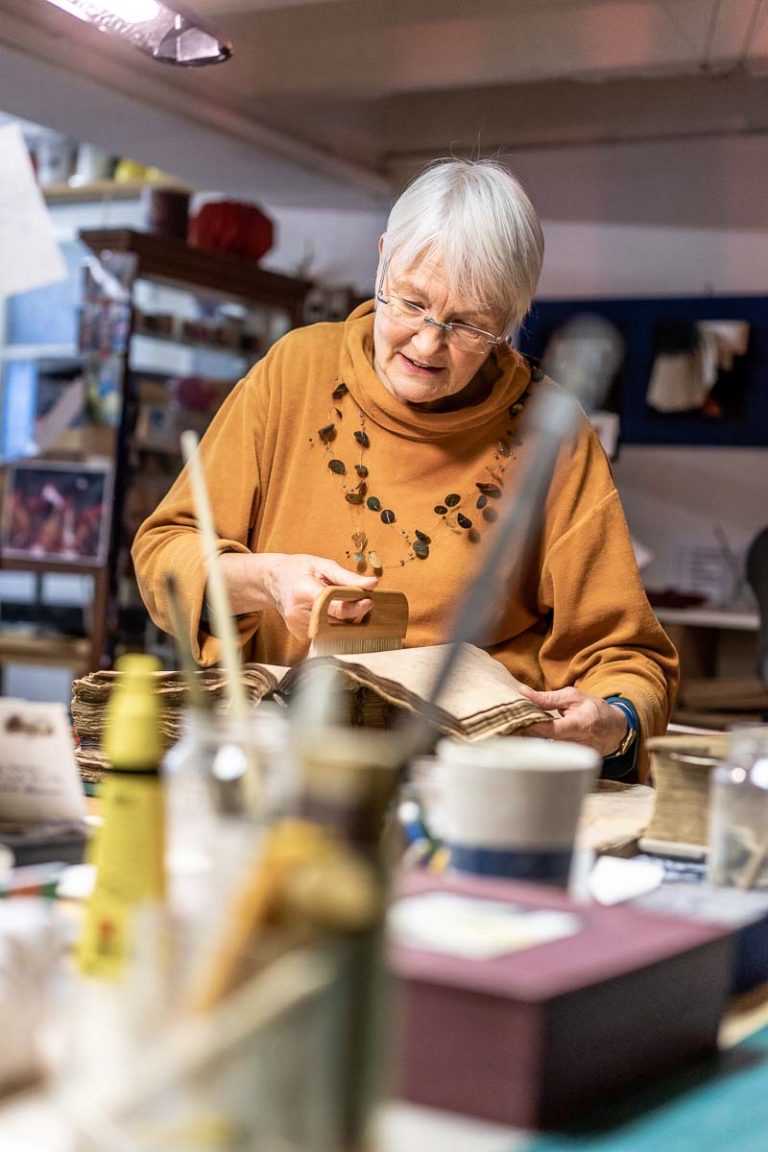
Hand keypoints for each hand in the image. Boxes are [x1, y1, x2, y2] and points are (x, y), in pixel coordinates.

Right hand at [263, 554, 377, 640]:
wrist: (273, 581)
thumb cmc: (299, 569)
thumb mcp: (323, 565)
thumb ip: (348, 577)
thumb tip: (372, 583)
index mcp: (304, 592)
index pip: (334, 606)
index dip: (354, 606)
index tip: (369, 600)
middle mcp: (298, 613)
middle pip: (336, 621)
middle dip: (353, 613)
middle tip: (362, 601)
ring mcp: (298, 627)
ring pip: (334, 630)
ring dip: (346, 620)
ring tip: (345, 604)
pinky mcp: (300, 635)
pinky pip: (326, 633)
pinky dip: (335, 624)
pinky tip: (332, 612)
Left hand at [517, 685, 627, 757]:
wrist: (615, 730)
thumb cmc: (593, 709)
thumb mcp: (573, 697)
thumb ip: (547, 697)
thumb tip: (523, 692)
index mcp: (581, 725)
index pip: (554, 730)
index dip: (535, 727)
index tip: (517, 722)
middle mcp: (579, 744)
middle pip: (548, 744)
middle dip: (527, 737)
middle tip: (508, 729)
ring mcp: (577, 757)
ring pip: (547, 753)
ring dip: (530, 744)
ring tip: (514, 735)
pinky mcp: (574, 763)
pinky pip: (552, 757)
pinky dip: (539, 750)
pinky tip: (526, 743)